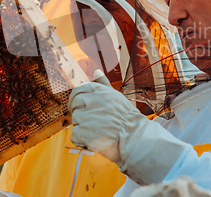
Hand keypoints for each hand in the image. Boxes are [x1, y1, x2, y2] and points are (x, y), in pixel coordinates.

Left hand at [69, 69, 189, 185]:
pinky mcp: (84, 133)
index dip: (76, 100)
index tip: (78, 107)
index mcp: (98, 91)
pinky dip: (82, 141)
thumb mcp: (116, 96)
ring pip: (75, 121)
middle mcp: (92, 101)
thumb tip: (96, 71)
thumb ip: (103, 84)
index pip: (78, 91)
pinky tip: (95, 140)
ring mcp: (87, 117)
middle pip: (75, 106)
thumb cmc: (126, 118)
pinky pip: (75, 135)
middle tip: (93, 123)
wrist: (135, 138)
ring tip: (100, 131)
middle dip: (80, 115)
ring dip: (83, 128)